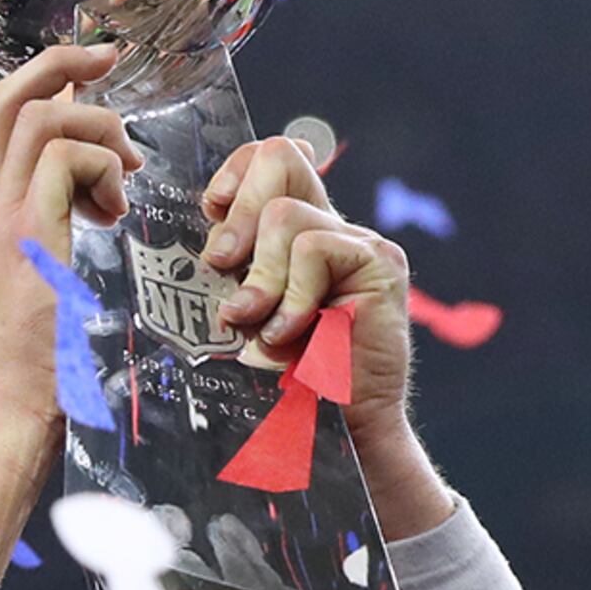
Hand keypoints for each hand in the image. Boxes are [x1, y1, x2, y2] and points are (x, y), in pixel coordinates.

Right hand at [0, 44, 142, 427]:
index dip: (44, 79)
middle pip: (6, 96)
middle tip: (112, 60)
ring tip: (126, 174)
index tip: (93, 75)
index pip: (0, 117)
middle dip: (63, 62)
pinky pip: (65, 158)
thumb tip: (94, 208)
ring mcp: (0, 216)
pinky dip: (103, 168)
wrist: (14, 408)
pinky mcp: (27, 233)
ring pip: (41, 117)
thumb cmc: (43, 364)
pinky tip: (115, 211)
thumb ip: (57, 238)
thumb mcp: (45, 285)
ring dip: (97, 129)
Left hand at [199, 140, 416, 437]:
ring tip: (262, 325)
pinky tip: (291, 335)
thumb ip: (236, 268)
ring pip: (286, 215)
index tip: (213, 211)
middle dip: (238, 215)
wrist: (336, 432)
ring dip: (261, 278)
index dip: (237, 172)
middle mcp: (332, 227)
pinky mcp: (379, 264)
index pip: (272, 157)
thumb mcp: (246, 313)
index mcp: (299, 232)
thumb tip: (211, 232)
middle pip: (278, 158)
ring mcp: (360, 242)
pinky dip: (291, 297)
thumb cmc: (285, 381)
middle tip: (222, 265)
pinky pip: (312, 250)